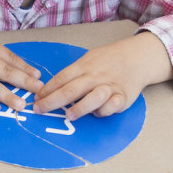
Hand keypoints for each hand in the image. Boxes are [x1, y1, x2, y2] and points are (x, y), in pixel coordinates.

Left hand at [32, 32, 172, 119]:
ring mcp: (109, 86)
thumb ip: (73, 73)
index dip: (46, 90)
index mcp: (84, 66)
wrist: (138, 57)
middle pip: (71, 89)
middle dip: (52, 101)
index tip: (35, 99)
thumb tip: (50, 89)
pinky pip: (112, 106)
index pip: (61, 78)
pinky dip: (104, 111)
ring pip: (93, 97)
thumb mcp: (88, 60)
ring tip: (69, 115)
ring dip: (79, 107)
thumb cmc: (108, 61)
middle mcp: (95, 76)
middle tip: (39, 110)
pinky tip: (96, 113)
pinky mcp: (123, 97)